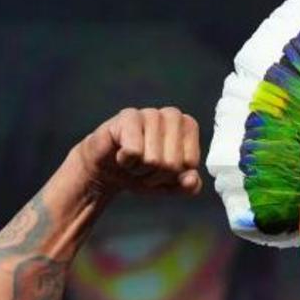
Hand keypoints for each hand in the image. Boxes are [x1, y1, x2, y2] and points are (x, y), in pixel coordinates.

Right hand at [76, 107, 202, 194]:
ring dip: (140, 169)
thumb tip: (192, 179)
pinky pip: (134, 151)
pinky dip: (126, 162)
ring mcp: (150, 113)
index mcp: (188, 126)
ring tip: (133, 161)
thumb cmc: (143, 172)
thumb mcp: (170, 186)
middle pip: (172, 163)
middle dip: (156, 175)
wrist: (107, 170)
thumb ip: (188, 187)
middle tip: (144, 167)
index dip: (173, 175)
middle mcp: (172, 115)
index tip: (162, 170)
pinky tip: (121, 154)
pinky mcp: (127, 117)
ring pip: (153, 160)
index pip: (190, 163)